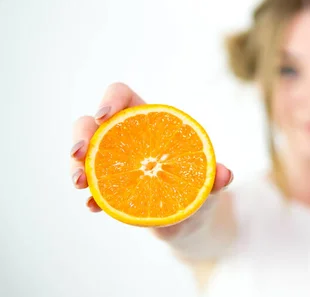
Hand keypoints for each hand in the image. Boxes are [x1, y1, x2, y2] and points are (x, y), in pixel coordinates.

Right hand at [69, 82, 233, 212]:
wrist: (191, 218)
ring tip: (82, 185)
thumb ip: (215, 175)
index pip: (122, 96)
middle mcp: (126, 138)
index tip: (105, 117)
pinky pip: (92, 188)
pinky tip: (94, 207)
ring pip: (84, 155)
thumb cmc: (198, 186)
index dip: (110, 100)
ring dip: (77, 168)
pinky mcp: (110, 189)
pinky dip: (91, 197)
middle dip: (80, 135)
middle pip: (90, 124)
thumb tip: (226, 175)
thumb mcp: (208, 179)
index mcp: (149, 121)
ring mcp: (113, 163)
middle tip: (79, 154)